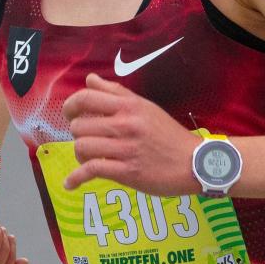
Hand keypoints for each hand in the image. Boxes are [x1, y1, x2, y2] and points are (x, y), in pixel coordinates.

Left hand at [62, 73, 199, 194]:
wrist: (194, 163)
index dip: (70, 106)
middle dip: (77, 133)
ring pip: (82, 147)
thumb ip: (116, 92)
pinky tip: (71, 184)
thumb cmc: (169, 134)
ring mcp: (126, 149)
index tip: (69, 114)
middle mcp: (126, 124)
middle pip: (79, 125)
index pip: (86, 98)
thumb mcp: (145, 107)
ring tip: (87, 158)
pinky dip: (76, 178)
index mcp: (130, 106)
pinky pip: (91, 171)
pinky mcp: (127, 172)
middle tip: (87, 139)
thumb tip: (90, 79)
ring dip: (79, 154)